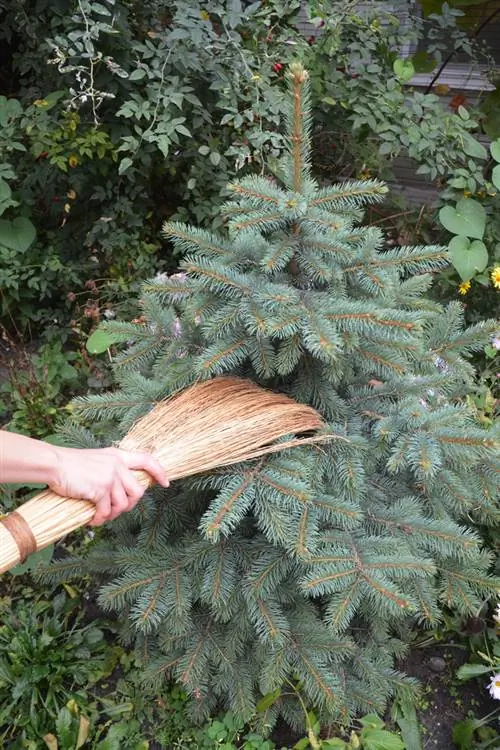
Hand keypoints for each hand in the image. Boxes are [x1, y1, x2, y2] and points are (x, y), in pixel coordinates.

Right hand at [49, 446, 168, 525]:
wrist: (54, 464)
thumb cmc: (72, 465)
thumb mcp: (98, 459)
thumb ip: (113, 469)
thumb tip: (123, 490)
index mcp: (119, 456)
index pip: (147, 460)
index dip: (159, 472)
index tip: (165, 483)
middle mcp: (118, 465)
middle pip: (138, 491)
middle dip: (130, 505)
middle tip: (117, 511)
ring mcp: (110, 477)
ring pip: (123, 505)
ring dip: (113, 515)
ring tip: (102, 516)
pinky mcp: (100, 489)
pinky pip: (106, 511)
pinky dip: (100, 520)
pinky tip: (92, 520)